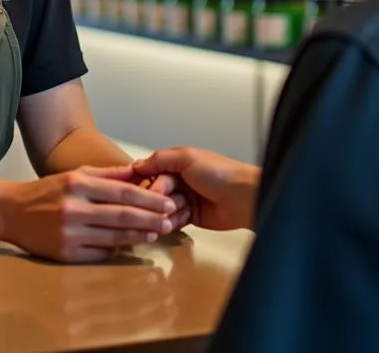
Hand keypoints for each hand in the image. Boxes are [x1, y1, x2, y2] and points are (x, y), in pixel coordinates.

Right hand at [0, 165, 176, 262]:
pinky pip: (99, 253)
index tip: (167, 202)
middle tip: (170, 221)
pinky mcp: (65, 253)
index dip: (148, 199)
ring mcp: (69, 232)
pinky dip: (117, 249)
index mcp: (78, 184)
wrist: (12, 212)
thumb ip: (107, 174)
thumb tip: (138, 171)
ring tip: (156, 234)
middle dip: (149, 219)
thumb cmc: (47, 191)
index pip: (122, 192)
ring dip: (138, 236)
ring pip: (113, 236)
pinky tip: (130, 245)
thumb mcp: (75, 174)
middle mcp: (74, 208)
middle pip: (121, 215)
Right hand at [132, 148, 259, 231]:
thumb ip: (160, 159)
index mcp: (178, 163)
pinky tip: (181, 219)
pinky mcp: (191, 217)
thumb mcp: (186, 158)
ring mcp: (185, 199)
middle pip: (156, 191)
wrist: (242, 198)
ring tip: (181, 208)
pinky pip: (173, 221)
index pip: (151, 171)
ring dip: (167, 210)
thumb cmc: (218, 173)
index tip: (136, 188)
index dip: (145, 180)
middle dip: (158, 196)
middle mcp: (180, 180)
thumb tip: (137, 165)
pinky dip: (174, 221)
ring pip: (163, 208)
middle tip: (166, 200)